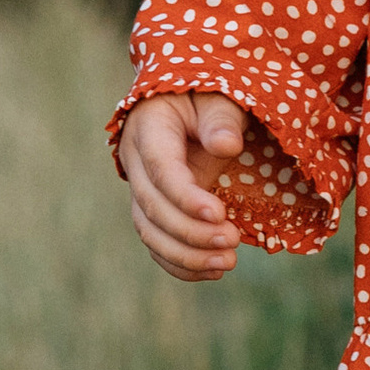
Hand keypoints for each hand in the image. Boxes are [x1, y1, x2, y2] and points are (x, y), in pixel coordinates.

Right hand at [117, 90, 251, 279]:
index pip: (161, 170)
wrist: (187, 101)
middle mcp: (137, 162)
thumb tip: (227, 145)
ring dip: (186, 254)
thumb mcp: (217, 97)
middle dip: (190, 231)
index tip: (219, 213)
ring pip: (149, 231)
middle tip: (232, 242)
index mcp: (149, 129)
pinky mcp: (153, 209)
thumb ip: (221, 120)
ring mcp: (141, 188)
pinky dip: (179, 264)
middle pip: (152, 207)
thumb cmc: (206, 96)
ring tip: (227, 262)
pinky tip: (211, 273)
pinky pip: (156, 243)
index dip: (185, 196)